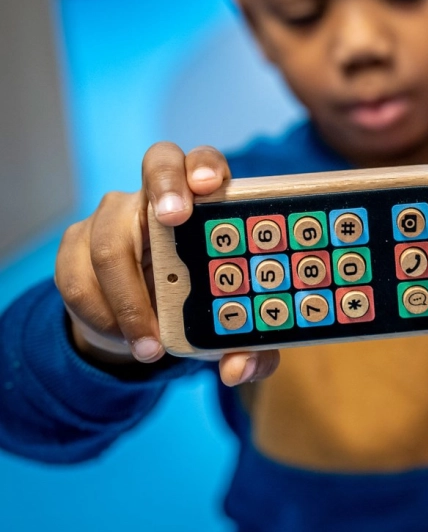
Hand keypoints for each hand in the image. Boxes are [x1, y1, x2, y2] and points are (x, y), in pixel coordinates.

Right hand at [54, 141, 279, 388]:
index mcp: (203, 204)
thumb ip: (248, 349)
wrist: (140, 329)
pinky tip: (122, 339)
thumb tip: (238, 370)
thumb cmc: (197, 313)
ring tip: (150, 346)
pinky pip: (76, 278)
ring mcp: (113, 216)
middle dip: (165, 187)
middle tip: (174, 219)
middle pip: (156, 163)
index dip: (204, 167)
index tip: (211, 187)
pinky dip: (101, 316)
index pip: (202, 162)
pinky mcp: (75, 245)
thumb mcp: (231, 333)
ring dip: (130, 301)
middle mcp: (156, 197)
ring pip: (110, 241)